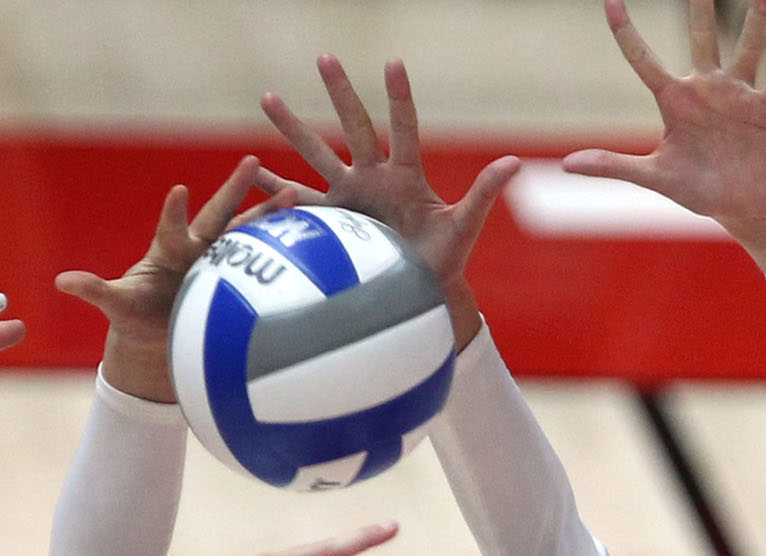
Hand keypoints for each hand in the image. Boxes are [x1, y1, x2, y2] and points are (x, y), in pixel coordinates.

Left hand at [54, 156, 296, 400]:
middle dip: (235, 189)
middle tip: (253, 160)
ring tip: (294, 193)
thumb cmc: (137, 315)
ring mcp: (222, 260)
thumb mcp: (117, 305)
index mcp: (169, 251)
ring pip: (248, 233)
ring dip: (270, 215)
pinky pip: (264, 260)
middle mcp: (198, 247)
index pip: (171, 227)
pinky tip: (312, 233)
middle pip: (219, 216)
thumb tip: (61, 282)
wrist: (162, 330)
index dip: (174, 211)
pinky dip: (284, 249)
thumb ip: (95, 291)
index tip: (178, 191)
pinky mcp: (239, 276)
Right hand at [260, 57, 519, 344]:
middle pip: (354, 127)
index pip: (404, 128)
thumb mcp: (465, 226)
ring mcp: (350, 197)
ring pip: (317, 155)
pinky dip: (274, 191)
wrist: (420, 289)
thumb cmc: (445, 258)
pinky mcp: (332, 221)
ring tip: (268, 98)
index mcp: (407, 175)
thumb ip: (484, 193)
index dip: (400, 98)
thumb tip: (514, 163)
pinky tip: (252, 175)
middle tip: (325, 56)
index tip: (393, 62)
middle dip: (340, 93)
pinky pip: (298, 203)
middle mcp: (375, 178)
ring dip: (293, 128)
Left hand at [563, 0, 765, 289]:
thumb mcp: (653, 177)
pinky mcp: (764, 112)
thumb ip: (613, 166)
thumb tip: (566, 165)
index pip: (643, 60)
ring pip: (746, 50)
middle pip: (701, 38)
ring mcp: (737, 97)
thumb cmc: (699, 190)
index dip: (626, 31)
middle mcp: (706, 89)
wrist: (743, 207)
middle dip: (700, 6)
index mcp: (674, 101)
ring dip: (755, 23)